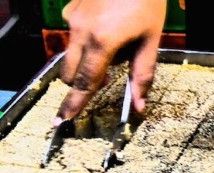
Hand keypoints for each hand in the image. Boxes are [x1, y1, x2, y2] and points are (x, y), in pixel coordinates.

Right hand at [54, 0, 166, 124]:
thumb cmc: (147, 0)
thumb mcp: (151, 40)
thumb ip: (143, 75)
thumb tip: (139, 106)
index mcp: (102, 42)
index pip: (85, 83)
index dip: (74, 104)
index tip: (62, 120)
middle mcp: (81, 30)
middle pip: (70, 73)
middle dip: (83, 82)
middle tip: (109, 73)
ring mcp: (72, 17)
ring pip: (71, 54)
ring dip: (87, 60)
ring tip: (115, 42)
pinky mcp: (70, 9)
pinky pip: (73, 36)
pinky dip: (86, 42)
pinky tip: (108, 26)